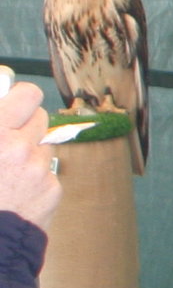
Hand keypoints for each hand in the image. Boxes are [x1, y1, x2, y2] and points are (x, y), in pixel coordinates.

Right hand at [0, 83, 61, 229]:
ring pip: (44, 145)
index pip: (28, 94)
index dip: (20, 98)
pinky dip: (36, 178)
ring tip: (7, 172)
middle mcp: (20, 148)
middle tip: (8, 139)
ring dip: (30, 152)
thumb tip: (3, 112)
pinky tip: (16, 192)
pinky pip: (48, 172)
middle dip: (25, 125)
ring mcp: (39, 169)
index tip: (13, 105)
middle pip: (40, 117)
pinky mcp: (52, 189)